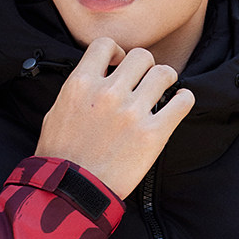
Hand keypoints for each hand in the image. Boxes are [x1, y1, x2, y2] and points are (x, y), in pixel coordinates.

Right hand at [35, 38, 194, 200]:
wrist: (71, 193)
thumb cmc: (60, 158)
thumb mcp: (55, 114)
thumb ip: (77, 91)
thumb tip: (93, 78)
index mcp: (81, 84)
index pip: (106, 45)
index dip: (116, 51)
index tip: (119, 64)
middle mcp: (108, 93)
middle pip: (141, 56)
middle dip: (145, 66)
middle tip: (145, 80)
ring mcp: (132, 113)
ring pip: (164, 72)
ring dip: (166, 79)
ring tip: (163, 89)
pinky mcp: (153, 134)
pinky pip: (182, 101)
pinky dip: (183, 99)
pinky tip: (178, 103)